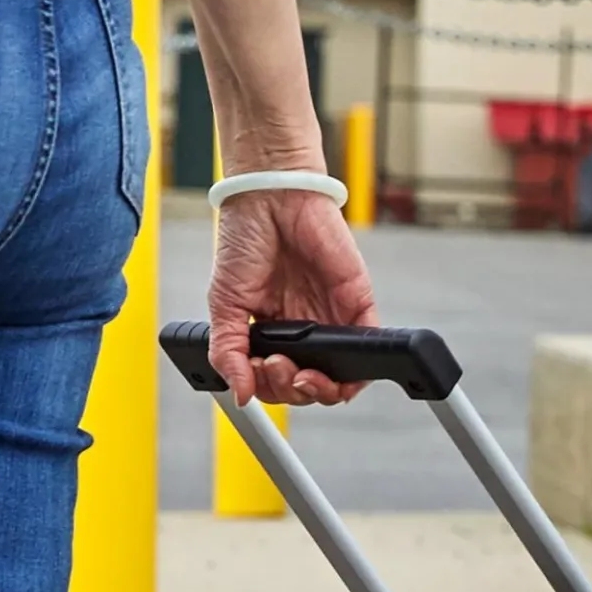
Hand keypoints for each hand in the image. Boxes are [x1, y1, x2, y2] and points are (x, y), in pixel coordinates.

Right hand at [207, 189, 378, 405]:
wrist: (269, 199)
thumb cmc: (245, 240)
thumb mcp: (224, 302)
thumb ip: (228, 350)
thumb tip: (240, 392)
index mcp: (275, 332)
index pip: (279, 381)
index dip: (270, 389)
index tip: (255, 375)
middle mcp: (306, 330)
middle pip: (310, 386)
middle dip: (291, 390)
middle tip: (275, 367)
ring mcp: (333, 320)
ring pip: (341, 378)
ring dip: (321, 390)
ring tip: (299, 372)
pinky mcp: (358, 305)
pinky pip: (368, 345)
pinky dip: (356, 369)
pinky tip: (331, 368)